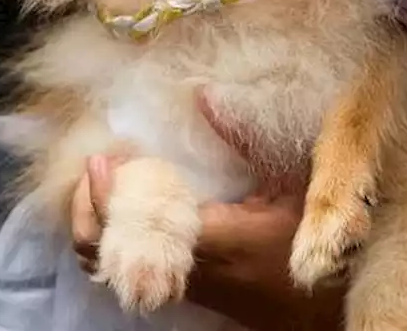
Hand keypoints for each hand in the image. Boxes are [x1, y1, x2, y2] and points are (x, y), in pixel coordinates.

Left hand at [70, 99, 343, 330]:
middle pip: (101, 252)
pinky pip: (124, 267)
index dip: (105, 194)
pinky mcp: (179, 291)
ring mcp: (176, 285)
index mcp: (208, 240)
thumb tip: (206, 97)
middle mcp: (180, 269)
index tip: (102, 158)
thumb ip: (248, 143)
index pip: (133, 224)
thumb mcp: (291, 185)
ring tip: (101, 184)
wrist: (320, 312)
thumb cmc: (308, 241)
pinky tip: (122, 208)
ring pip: (106, 265)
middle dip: (86, 209)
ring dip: (93, 225)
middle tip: (94, 168)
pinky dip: (110, 238)